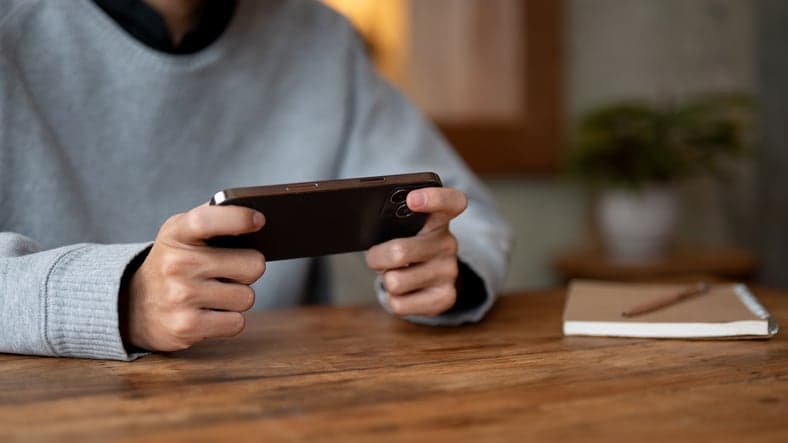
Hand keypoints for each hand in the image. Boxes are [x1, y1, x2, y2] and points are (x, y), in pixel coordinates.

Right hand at [123, 204, 266, 351]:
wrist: (133, 305)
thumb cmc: (173, 263)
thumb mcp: (182, 233)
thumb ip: (213, 219)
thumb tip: (255, 217)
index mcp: (177, 233)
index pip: (208, 220)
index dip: (239, 218)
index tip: (259, 221)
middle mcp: (177, 264)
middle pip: (252, 265)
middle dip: (248, 270)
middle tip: (228, 272)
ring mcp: (181, 296)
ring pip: (247, 297)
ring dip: (237, 297)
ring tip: (214, 293)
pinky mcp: (187, 327)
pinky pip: (237, 323)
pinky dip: (229, 320)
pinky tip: (210, 313)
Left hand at [366, 187, 467, 316]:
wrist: (428, 278)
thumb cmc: (407, 245)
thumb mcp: (401, 228)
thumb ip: (390, 221)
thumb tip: (362, 229)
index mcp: (439, 218)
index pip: (451, 201)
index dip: (434, 198)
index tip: (411, 198)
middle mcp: (449, 243)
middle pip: (399, 252)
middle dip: (377, 258)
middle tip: (377, 256)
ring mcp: (449, 272)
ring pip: (395, 282)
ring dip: (386, 280)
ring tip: (395, 273)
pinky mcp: (445, 298)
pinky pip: (399, 304)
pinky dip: (392, 299)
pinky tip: (404, 292)